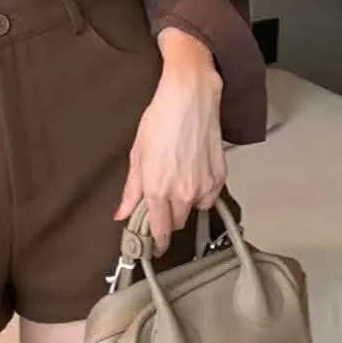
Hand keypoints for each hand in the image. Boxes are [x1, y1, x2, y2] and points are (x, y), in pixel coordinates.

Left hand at [114, 29, 227, 252]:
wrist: (190, 96)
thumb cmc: (162, 118)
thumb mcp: (137, 153)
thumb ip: (131, 189)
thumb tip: (122, 213)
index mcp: (156, 188)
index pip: (158, 231)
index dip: (155, 242)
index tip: (153, 246)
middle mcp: (181, 192)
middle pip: (176, 224)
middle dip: (168, 218)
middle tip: (162, 202)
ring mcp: (203, 186)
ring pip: (193, 211)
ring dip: (185, 204)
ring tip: (179, 179)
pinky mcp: (219, 177)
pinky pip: (209, 197)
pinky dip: (202, 192)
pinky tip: (193, 173)